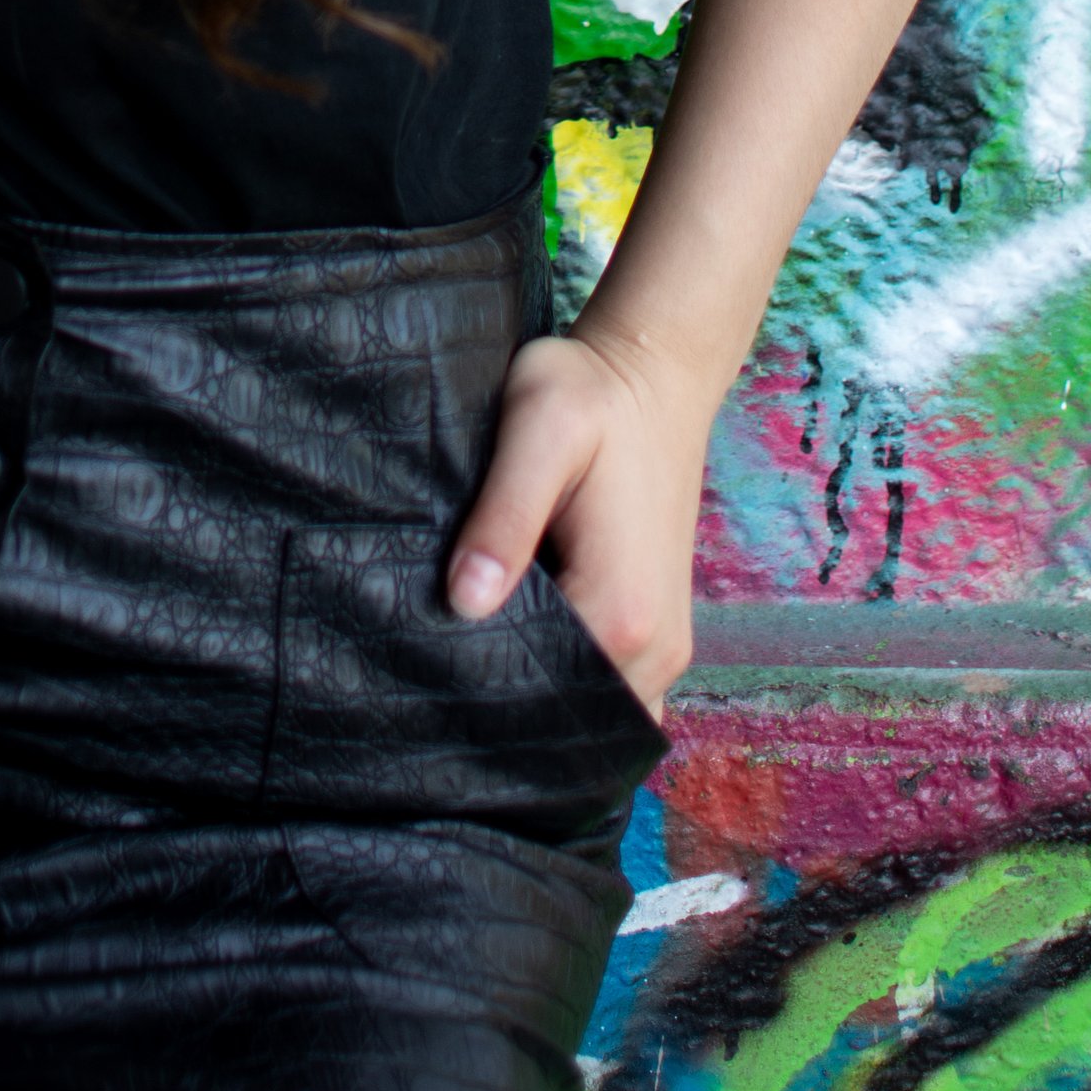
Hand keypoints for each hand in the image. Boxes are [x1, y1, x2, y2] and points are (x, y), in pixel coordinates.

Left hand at [442, 326, 713, 718]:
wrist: (656, 373)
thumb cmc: (591, 392)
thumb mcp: (536, 429)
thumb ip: (504, 517)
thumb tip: (464, 602)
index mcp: (620, 610)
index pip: (538, 697)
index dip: (478, 684)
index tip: (426, 661)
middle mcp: (655, 648)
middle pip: (568, 717)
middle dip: (505, 704)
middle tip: (436, 667)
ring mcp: (664, 646)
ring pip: (593, 712)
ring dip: (539, 697)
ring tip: (473, 655)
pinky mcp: (658, 629)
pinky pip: (614, 692)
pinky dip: (572, 686)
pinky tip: (522, 645)